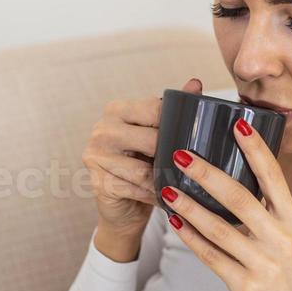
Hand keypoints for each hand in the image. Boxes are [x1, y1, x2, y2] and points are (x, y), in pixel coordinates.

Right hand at [84, 76, 202, 259]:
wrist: (124, 207)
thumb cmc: (143, 165)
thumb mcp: (157, 135)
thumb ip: (175, 109)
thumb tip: (195, 83)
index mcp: (116, 110)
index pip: (154, 110)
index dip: (178, 125)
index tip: (196, 138)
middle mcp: (102, 129)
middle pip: (151, 140)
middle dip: (174, 156)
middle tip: (196, 167)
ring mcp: (95, 156)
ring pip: (144, 170)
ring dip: (167, 180)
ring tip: (186, 186)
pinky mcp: (98, 183)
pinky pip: (136, 190)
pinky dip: (155, 196)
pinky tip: (170, 200)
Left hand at [160, 116, 291, 290]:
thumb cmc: (284, 275)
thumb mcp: (286, 238)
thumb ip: (266, 211)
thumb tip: (232, 175)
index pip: (274, 177)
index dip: (256, 150)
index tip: (237, 124)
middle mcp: (281, 238)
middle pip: (241, 197)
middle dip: (208, 173)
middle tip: (182, 154)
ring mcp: (264, 263)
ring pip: (220, 228)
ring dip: (189, 206)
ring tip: (166, 188)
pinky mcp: (246, 286)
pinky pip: (211, 256)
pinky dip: (190, 238)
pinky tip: (173, 222)